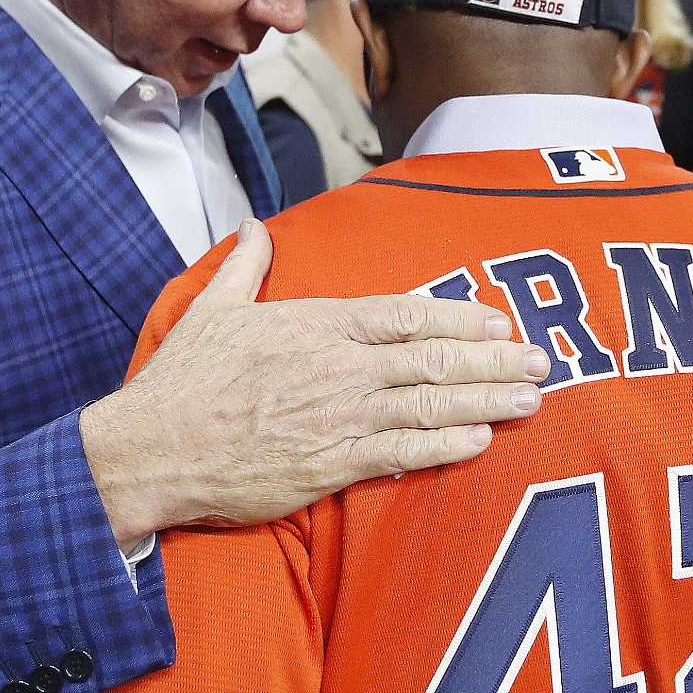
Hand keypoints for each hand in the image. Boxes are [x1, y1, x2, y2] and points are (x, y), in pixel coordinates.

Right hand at [81, 223, 552, 543]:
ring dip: (487, 400)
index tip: (495, 319)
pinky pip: (402, 453)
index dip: (456, 317)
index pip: (403, 314)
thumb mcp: (213, 310)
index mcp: (314, 324)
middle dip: (493, 359)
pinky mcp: (331, 465)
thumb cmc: (180, 384)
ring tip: (530, 399)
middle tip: (540, 359)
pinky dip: (445, 446)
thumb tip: (255, 227)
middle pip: (433, 358)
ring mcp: (338, 417)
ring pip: (429, 404)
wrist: (151, 450)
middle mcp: (337, 367)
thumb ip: (246, 266)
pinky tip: (481, 440)